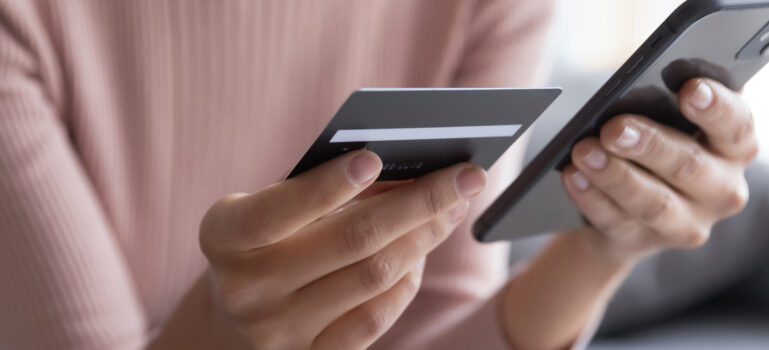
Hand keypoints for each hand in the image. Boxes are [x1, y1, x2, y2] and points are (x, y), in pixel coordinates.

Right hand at [194, 151, 485, 348]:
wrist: (232, 318)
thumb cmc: (266, 240)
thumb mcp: (271, 207)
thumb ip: (320, 187)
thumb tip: (405, 169)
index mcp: (223, 237)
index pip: (274, 212)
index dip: (324, 188)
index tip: (374, 159)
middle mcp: (245, 290)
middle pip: (350, 242)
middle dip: (419, 203)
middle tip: (467, 177)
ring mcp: (277, 332)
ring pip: (373, 278)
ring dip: (424, 238)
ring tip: (452, 207)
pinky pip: (373, 320)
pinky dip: (406, 282)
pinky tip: (421, 253)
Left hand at [562, 78, 757, 260]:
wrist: (633, 204)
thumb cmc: (658, 141)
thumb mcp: (671, 118)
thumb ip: (667, 100)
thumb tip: (637, 85)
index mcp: (735, 147)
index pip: (737, 125)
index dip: (716, 107)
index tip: (690, 90)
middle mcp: (722, 190)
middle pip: (689, 165)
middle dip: (649, 144)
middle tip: (613, 128)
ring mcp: (686, 223)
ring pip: (652, 202)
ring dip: (614, 175)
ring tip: (584, 151)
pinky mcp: (645, 242)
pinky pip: (615, 220)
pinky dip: (591, 197)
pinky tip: (572, 176)